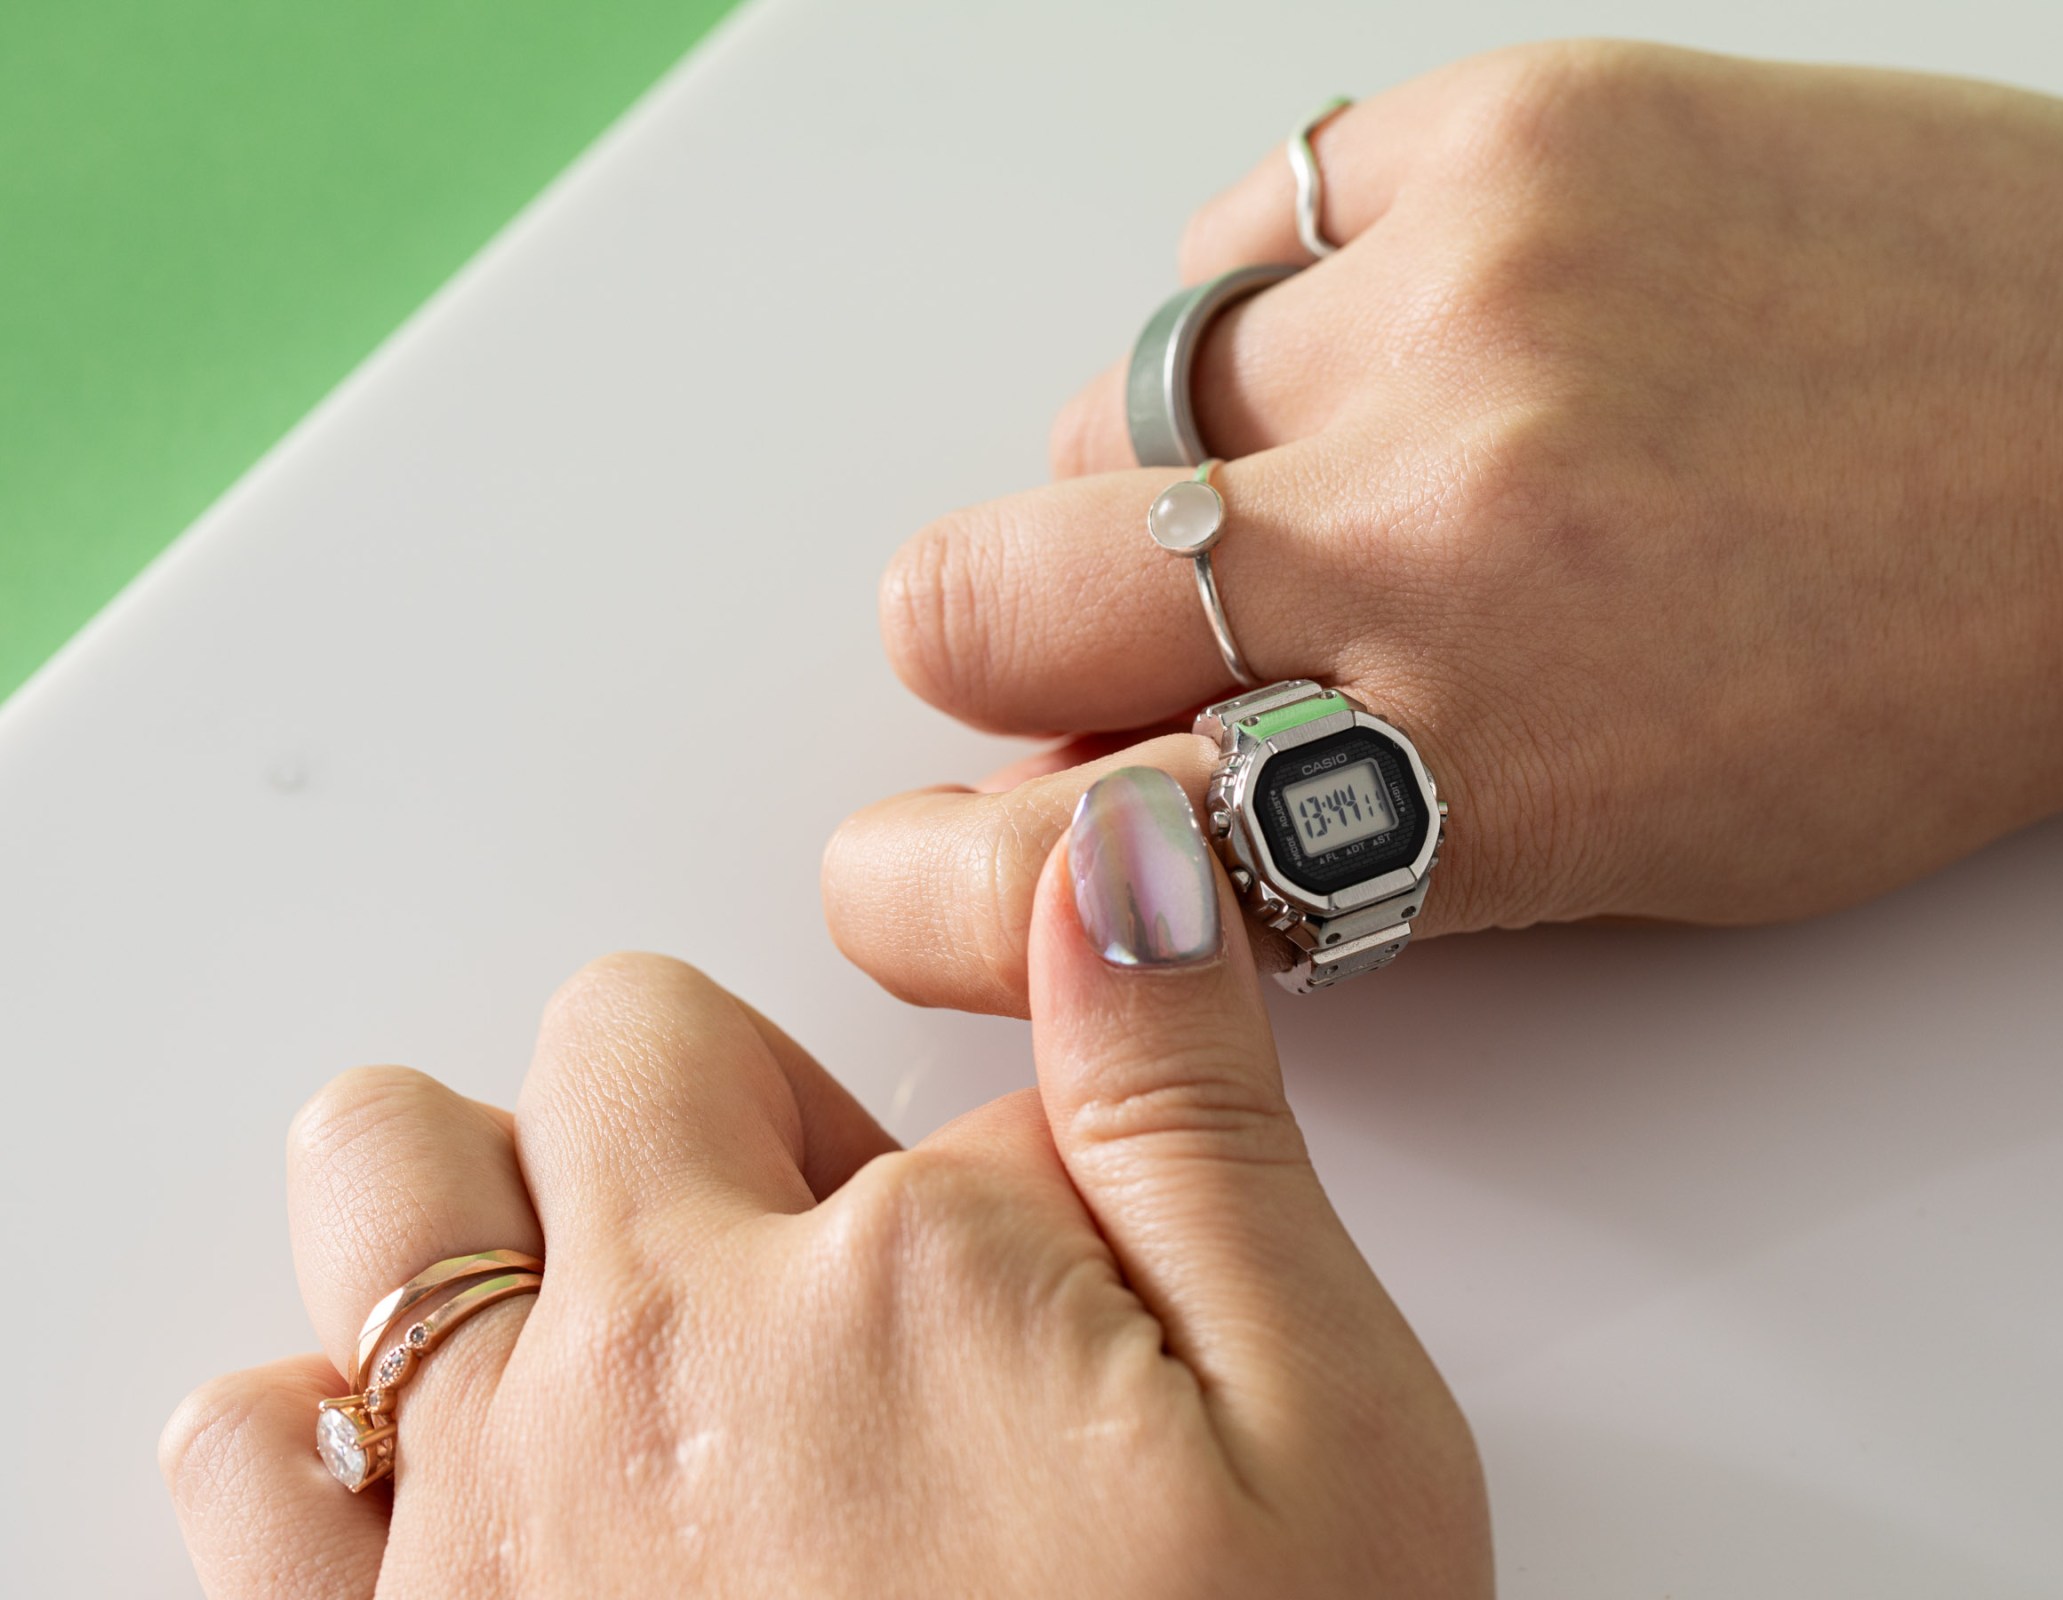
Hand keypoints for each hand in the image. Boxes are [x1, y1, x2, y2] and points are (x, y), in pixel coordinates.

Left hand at [160, 769, 1489, 1597]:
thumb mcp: (1320, 1427)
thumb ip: (1191, 1112)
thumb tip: (1117, 856)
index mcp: (887, 1277)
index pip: (893, 1076)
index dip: (994, 1168)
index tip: (1046, 1271)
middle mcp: (646, 1368)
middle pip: (601, 1065)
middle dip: (723, 1126)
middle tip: (856, 1289)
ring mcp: (489, 1525)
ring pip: (390, 1198)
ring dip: (499, 1208)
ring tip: (645, 1325)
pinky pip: (255, 1459)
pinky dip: (332, 1420)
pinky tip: (469, 1475)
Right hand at [828, 41, 2062, 1016]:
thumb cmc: (1965, 679)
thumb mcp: (1628, 853)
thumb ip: (1353, 827)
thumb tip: (1135, 780)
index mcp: (1464, 781)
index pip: (1046, 856)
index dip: (921, 879)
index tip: (900, 864)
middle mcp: (1426, 542)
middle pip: (981, 589)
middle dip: (997, 643)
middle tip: (1077, 636)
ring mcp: (1458, 309)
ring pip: (1117, 400)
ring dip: (1182, 466)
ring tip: (1350, 464)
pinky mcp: (1508, 128)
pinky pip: (1242, 235)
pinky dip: (1279, 311)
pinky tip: (1407, 340)